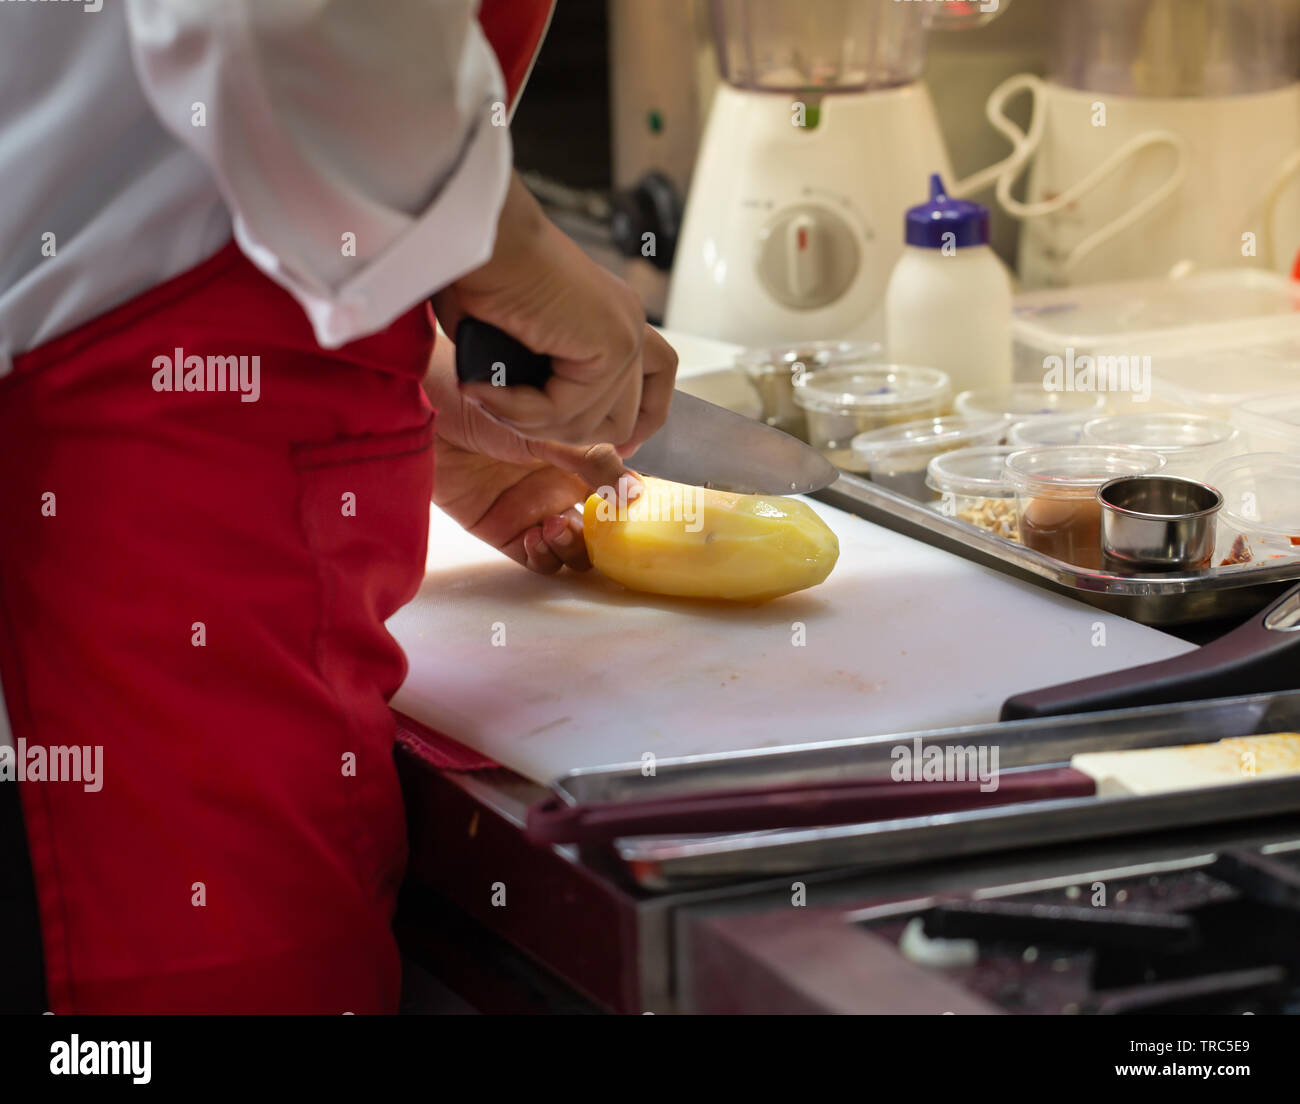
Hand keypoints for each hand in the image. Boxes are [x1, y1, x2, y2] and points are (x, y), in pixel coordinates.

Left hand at [425, 339, 640, 573]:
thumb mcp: (550, 426)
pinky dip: (544, 558)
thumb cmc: (483, 399)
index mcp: (578, 454)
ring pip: (571, 549)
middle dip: (604, 536)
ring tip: (555, 526)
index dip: (629, 507)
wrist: (425, 408)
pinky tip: (536, 536)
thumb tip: (635, 491)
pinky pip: (536, 561)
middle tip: (595, 525)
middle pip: (600, 528)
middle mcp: (559, 483)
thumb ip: (595, 459)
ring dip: (574, 547)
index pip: (616, 489)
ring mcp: (531, 508)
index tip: (635, 513)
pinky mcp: (500, 529)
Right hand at [431, 173, 676, 452]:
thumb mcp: (519, 344)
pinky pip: (563, 412)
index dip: (636, 423)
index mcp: (615, 318)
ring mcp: (625, 335)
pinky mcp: (611, 346)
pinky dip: (516, 410)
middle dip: (562, 433)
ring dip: (525, 420)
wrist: (477, 235)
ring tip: (485, 392)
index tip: (600, 446)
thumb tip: (551, 429)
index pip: (659, 384)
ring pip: (586, 426)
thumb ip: (543, 383)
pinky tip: (483, 389)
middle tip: (504, 410)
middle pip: (624, 421)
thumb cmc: (478, 274)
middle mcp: (629, 324)